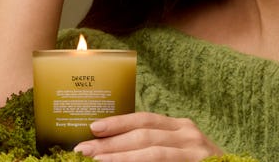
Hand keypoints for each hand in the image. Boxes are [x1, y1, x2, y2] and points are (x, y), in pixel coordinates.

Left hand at [73, 111, 223, 160]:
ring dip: (119, 156)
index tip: (92, 127)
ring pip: (151, 151)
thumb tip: (112, 150)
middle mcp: (189, 134)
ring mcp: (196, 151)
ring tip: (95, 161)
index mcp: (181, 128)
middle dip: (110, 142)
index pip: (145, 120)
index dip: (118, 123)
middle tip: (82, 150)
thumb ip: (152, 149)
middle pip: (143, 133)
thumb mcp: (178, 154)